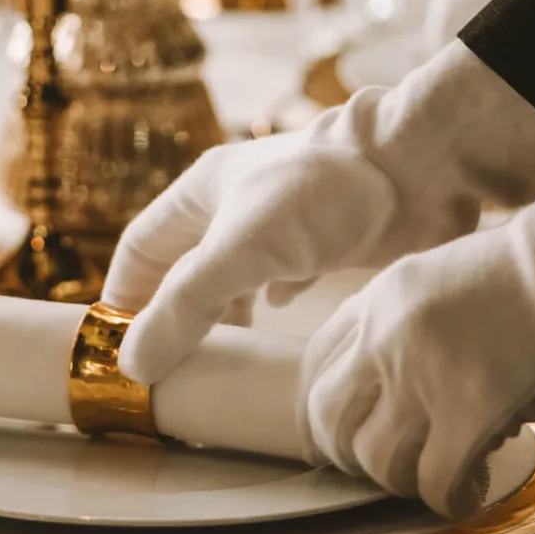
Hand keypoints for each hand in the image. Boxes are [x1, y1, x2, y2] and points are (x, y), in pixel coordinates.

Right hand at [106, 41, 534, 383]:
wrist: (417, 168)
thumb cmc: (321, 195)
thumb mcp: (238, 253)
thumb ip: (184, 308)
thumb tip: (132, 365)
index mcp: (200, 194)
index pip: (139, 248)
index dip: (123, 296)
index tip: (117, 346)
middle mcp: (234, 205)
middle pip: (183, 266)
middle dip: (171, 314)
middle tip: (167, 365)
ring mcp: (281, 221)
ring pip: (232, 274)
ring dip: (220, 314)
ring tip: (215, 357)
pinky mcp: (324, 238)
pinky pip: (281, 275)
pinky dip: (269, 302)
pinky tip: (274, 321)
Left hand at [301, 173, 534, 519]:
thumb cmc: (533, 271)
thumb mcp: (440, 277)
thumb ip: (406, 323)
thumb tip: (397, 385)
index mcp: (378, 301)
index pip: (316, 364)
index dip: (321, 407)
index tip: (340, 430)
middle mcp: (385, 339)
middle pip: (330, 418)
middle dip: (349, 453)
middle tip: (382, 465)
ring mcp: (423, 377)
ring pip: (377, 459)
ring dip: (402, 481)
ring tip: (435, 477)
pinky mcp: (470, 414)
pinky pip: (435, 482)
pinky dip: (449, 499)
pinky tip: (468, 492)